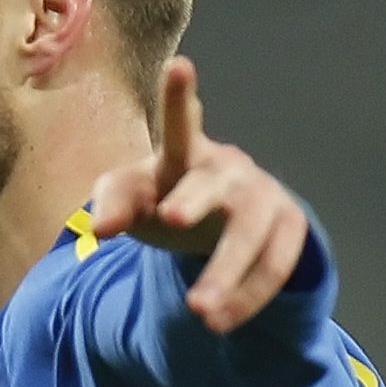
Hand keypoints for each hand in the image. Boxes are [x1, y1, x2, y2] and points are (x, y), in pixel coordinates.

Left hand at [90, 55, 308, 333]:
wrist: (214, 218)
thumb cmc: (162, 196)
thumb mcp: (129, 197)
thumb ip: (110, 204)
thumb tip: (97, 229)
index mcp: (184, 155)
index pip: (181, 126)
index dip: (180, 98)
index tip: (180, 65)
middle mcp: (228, 170)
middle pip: (215, 184)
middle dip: (195, 201)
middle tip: (171, 221)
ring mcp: (263, 198)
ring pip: (251, 235)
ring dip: (227, 274)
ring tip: (197, 312)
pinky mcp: (288, 229)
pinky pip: (274, 265)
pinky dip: (248, 295)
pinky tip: (220, 320)